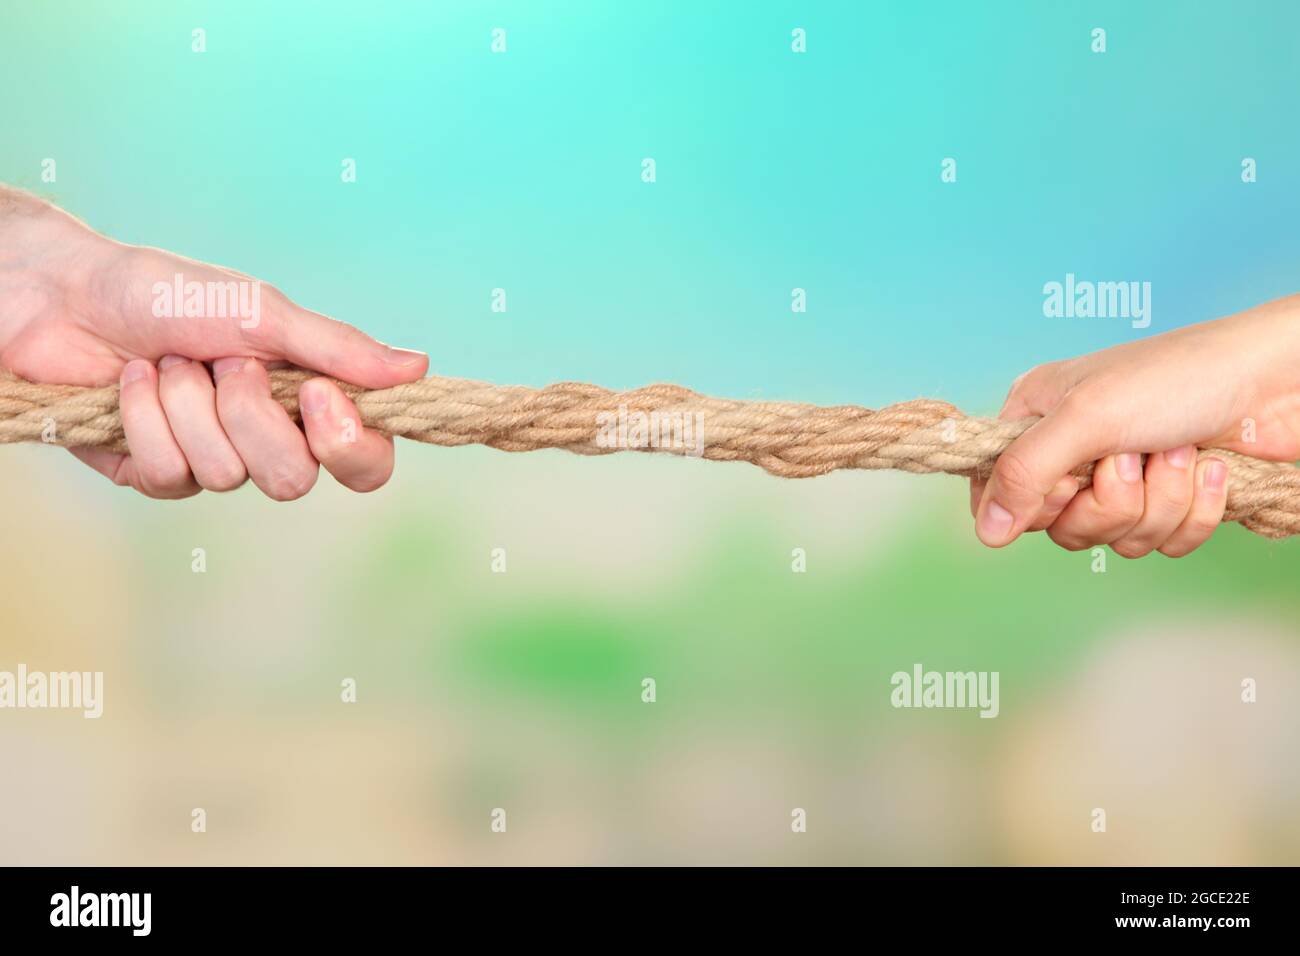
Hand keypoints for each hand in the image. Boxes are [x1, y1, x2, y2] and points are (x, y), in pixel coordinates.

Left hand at [0, 186, 427, 498]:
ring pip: (227, 475)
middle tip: (225, 365)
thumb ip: (338, 348)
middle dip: (252, 417)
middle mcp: (267, 438)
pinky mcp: (153, 473)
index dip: (349, 445)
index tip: (315, 393)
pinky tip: (131, 382)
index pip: (365, 463)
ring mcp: (211, 460)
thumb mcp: (262, 312)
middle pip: (294, 480)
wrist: (67, 294)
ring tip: (168, 361)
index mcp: (308, 401)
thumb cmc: (171, 293)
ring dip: (189, 404)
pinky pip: (168, 475)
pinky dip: (145, 417)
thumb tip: (419, 366)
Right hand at [971, 294, 1299, 556]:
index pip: (997, 492)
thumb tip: (985, 532)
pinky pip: (1166, 543)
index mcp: (1037, 418)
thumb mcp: (1087, 420)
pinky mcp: (1171, 499)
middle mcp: (1074, 451)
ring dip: (1162, 501)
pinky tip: (1211, 468)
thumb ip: (1025, 472)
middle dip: (1112, 502)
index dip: (1033, 504)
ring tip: (1180, 451)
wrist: (1278, 381)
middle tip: (1134, 458)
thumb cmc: (1179, 378)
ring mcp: (1124, 478)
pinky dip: (1195, 511)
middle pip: (1063, 527)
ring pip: (1118, 538)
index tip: (1067, 482)